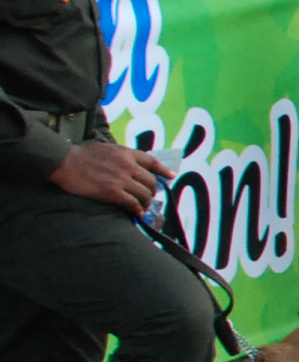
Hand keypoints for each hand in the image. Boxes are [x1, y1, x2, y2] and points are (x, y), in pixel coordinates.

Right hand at [49, 140, 165, 210]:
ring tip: (144, 207)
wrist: (64, 161)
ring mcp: (121, 179)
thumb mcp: (106, 148)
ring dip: (146, 202)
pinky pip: (132, 203)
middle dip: (153, 191)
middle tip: (150, 197)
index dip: (163, 170)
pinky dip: (137, 210)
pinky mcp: (112, 192)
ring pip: (145, 194)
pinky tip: (137, 213)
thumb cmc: (81, 154)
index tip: (171, 176)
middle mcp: (128, 165)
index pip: (152, 161)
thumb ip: (121, 155)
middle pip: (151, 181)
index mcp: (126, 153)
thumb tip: (131, 163)